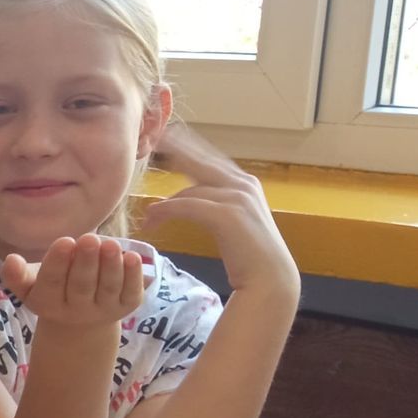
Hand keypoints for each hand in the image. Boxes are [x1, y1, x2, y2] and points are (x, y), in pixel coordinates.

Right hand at [1, 234, 145, 329]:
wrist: (80, 323)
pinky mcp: (125, 307)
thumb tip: (10, 259)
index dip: (58, 263)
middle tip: (90, 238)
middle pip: (82, 286)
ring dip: (110, 266)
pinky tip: (131, 257)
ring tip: (111, 244)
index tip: (65, 241)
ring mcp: (103, 310)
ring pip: (108, 288)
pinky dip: (133, 275)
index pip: (52, 283)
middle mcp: (76, 311)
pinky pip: (130, 292)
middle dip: (86, 262)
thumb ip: (16, 275)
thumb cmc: (52, 291)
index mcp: (48, 303)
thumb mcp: (29, 286)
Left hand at [141, 122, 298, 301]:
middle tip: (155, 140)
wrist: (269, 278)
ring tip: (148, 216)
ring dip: (165, 204)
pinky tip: (153, 218)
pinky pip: (188, 206)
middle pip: (201, 162)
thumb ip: (213, 206)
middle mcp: (243, 184)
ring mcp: (238, 197)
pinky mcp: (227, 214)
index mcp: (246, 184)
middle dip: (177, 150)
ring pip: (190, 189)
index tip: (171, 138)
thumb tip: (184, 201)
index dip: (190, 150)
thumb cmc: (248, 256)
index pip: (212, 161)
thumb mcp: (231, 223)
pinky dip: (167, 211)